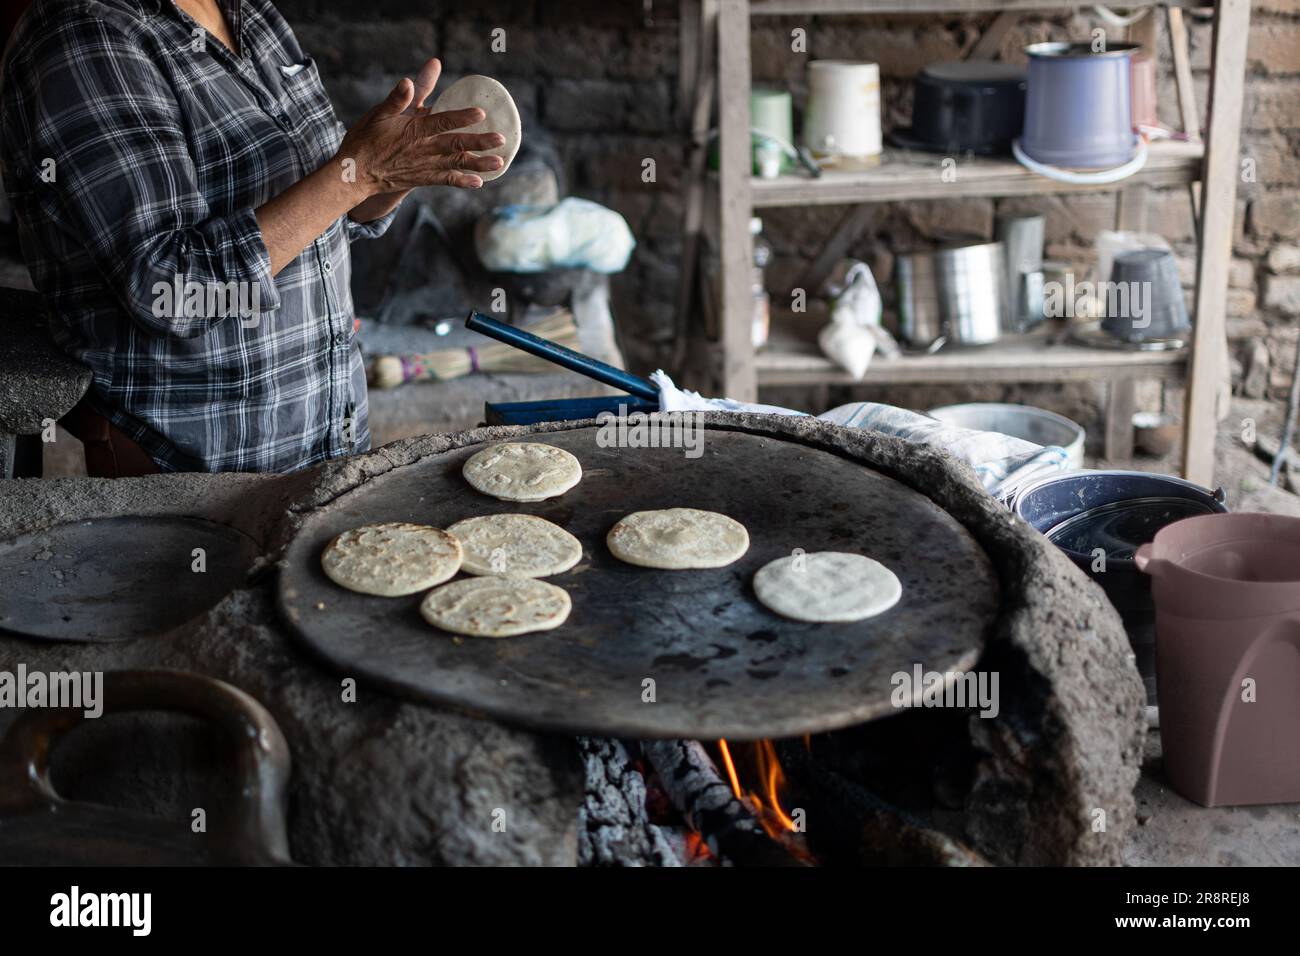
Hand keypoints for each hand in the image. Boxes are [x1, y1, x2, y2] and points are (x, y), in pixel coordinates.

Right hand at [339, 58, 504, 196]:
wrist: (354, 173)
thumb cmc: (366, 139)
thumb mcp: (379, 113)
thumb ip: (398, 98)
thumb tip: (408, 81)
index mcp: (414, 129)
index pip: (442, 121)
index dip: (462, 117)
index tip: (481, 113)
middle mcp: (423, 149)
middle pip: (456, 144)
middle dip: (480, 142)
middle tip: (501, 139)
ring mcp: (424, 165)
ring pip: (456, 163)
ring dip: (479, 163)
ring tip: (499, 162)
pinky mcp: (423, 178)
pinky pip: (446, 180)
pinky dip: (462, 181)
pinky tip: (479, 182)